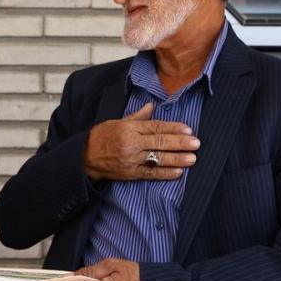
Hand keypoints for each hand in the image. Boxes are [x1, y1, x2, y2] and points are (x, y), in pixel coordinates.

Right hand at [83, 102, 199, 180]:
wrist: (83, 156)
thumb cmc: (101, 137)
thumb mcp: (117, 121)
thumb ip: (137, 116)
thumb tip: (152, 106)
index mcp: (129, 128)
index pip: (156, 127)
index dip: (173, 128)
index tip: (188, 129)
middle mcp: (131, 143)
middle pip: (160, 142)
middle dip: (180, 143)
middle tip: (196, 143)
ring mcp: (131, 159)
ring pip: (158, 159)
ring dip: (177, 159)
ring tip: (192, 158)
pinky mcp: (130, 173)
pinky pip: (150, 174)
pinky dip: (165, 173)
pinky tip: (178, 172)